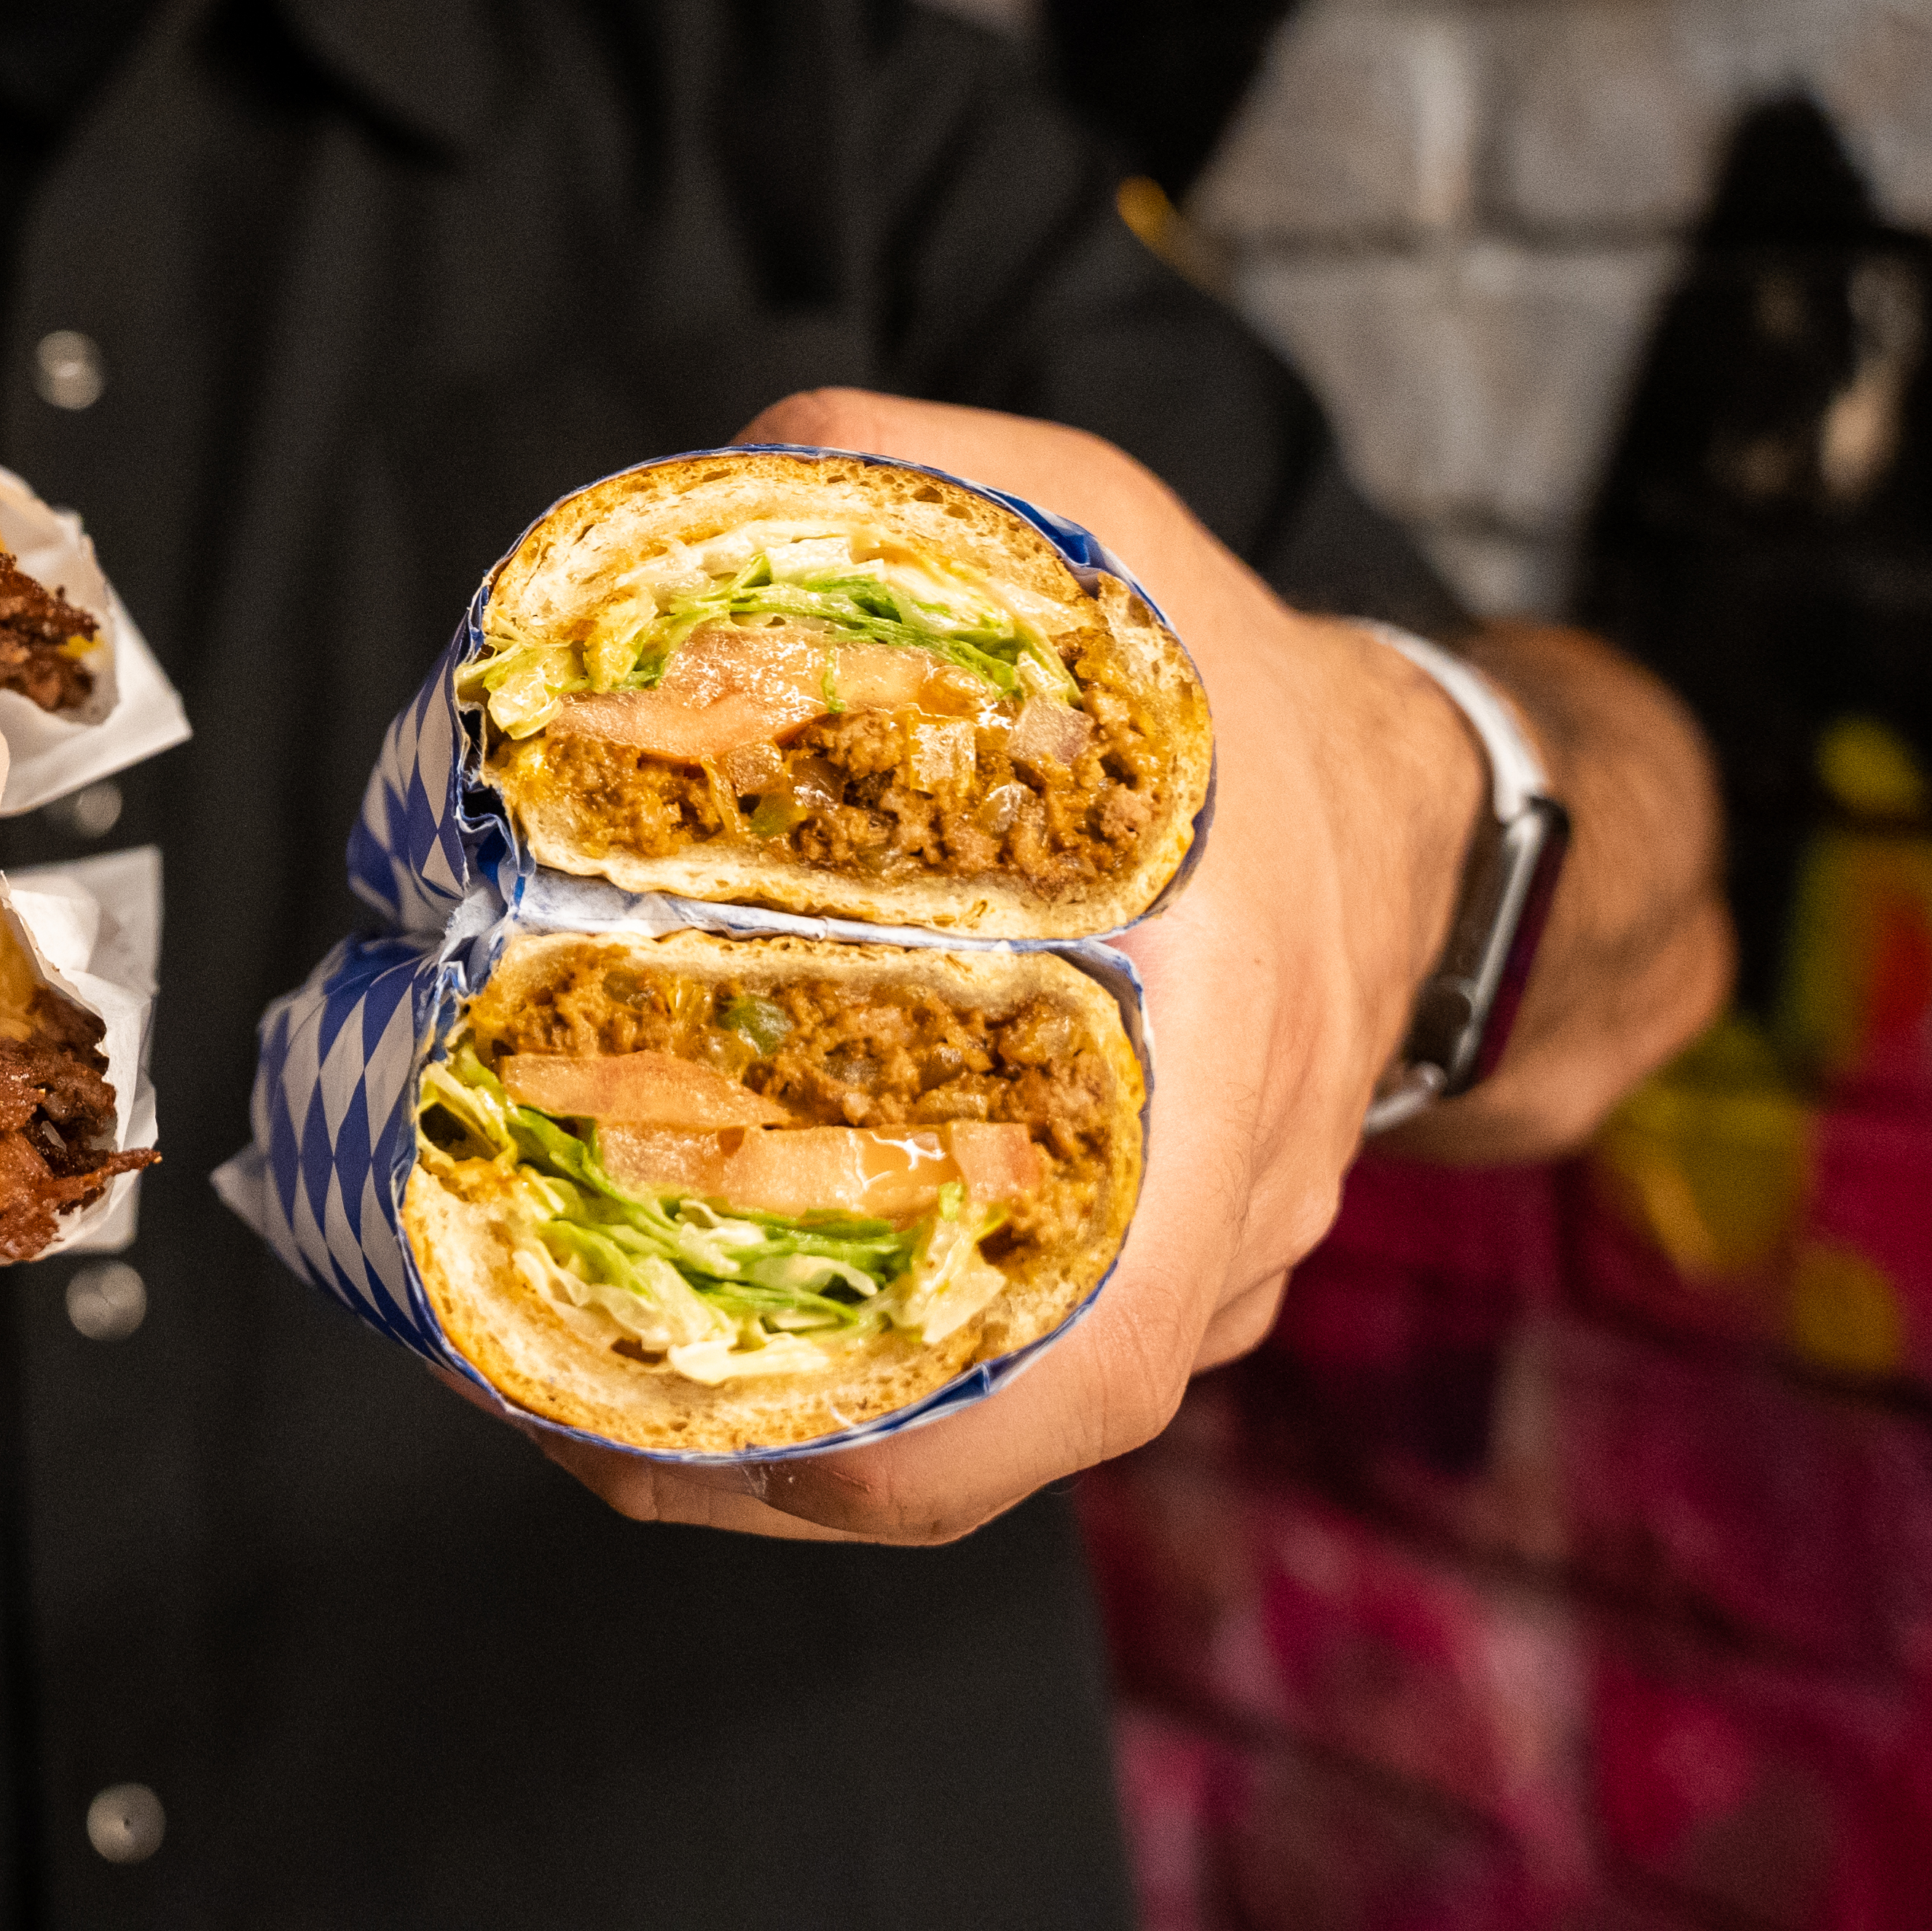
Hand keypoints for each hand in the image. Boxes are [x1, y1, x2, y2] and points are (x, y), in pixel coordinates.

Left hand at [510, 386, 1479, 1546]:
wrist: (1435, 809)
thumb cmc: (1245, 689)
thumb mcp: (1094, 536)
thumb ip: (879, 486)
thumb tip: (644, 542)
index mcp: (1208, 1095)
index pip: (1049, 1380)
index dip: (843, 1443)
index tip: (631, 1405)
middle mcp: (1200, 1241)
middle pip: (947, 1444)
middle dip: (705, 1439)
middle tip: (496, 1355)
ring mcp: (1184, 1284)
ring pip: (949, 1424)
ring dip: (744, 1419)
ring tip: (528, 1344)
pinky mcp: (1157, 1279)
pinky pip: (982, 1368)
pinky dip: (831, 1366)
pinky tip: (668, 1304)